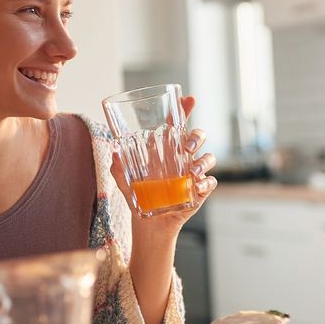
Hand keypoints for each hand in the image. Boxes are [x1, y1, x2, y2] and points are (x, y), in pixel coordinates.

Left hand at [110, 95, 217, 233]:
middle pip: (198, 137)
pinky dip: (206, 182)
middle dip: (197, 137)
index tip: (189, 99)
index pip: (178, 125)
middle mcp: (183, 158)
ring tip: (192, 171)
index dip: (184, 110)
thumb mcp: (124, 182)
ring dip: (203, 161)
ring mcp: (193, 174)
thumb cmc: (139, 197)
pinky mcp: (200, 191)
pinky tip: (197, 187)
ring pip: (209, 157)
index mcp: (167, 150)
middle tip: (187, 145)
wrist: (150, 224)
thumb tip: (113, 153)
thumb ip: (118, 168)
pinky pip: (210, 182)